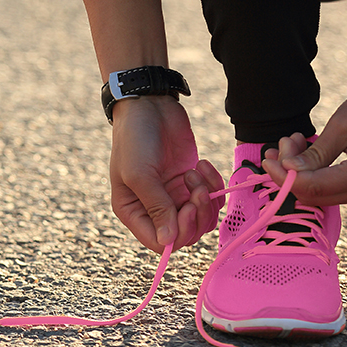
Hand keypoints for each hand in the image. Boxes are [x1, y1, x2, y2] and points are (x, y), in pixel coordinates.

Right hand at [109, 96, 224, 252]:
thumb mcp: (140, 173)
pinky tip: (201, 164)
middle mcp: (153, 209)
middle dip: (197, 215)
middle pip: (184, 234)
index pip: (159, 242)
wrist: (149, 104)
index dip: (178, 233)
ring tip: (196, 173)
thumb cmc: (135, 137)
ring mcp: (174, 196)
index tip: (187, 208)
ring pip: (201, 219)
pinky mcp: (191, 182)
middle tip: (197, 188)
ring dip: (206, 199)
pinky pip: (211, 198)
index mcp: (133, 211)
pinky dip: (213, 184)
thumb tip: (168, 242)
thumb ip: (156, 207)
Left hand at [261, 76, 346, 205]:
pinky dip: (311, 172)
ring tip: (292, 141)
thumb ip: (315, 153)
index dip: (285, 177)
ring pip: (318, 194)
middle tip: (279, 145)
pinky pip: (328, 188)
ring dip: (298, 172)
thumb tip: (288, 170)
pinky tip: (304, 149)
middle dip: (289, 174)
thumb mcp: (342, 124)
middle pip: (313, 195)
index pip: (313, 188)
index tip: (267, 159)